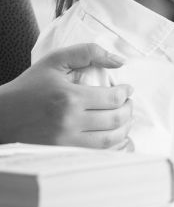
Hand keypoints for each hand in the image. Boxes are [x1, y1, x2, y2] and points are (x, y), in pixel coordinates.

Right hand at [0, 44, 132, 148]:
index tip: (127, 89)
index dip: (126, 93)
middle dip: (129, 110)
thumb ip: (87, 53)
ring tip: (125, 118)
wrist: (4, 114)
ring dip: (125, 129)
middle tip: (128, 102)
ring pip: (110, 140)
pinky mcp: (64, 151)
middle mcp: (70, 121)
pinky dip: (114, 146)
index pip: (112, 98)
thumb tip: (119, 60)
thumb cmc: (30, 86)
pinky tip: (118, 137)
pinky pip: (98, 153)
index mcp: (69, 97)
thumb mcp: (55, 61)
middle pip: (115, 120)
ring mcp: (67, 140)